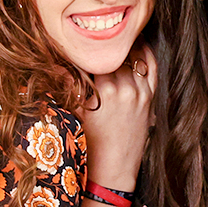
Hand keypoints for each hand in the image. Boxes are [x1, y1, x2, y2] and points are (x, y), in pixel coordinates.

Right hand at [80, 43, 155, 191]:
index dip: (85, 50)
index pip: (94, 59)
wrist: (113, 170)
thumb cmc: (91, 145)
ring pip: (133, 58)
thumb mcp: (75, 114)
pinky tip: (140, 43)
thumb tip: (56, 65)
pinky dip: (146, 54)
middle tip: (96, 40)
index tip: (79, 45)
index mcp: (103, 91)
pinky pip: (152, 69)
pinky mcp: (149, 98)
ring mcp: (139, 92)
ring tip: (116, 36)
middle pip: (114, 56)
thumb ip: (70, 86)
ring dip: (124, 48)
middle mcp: (124, 88)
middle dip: (104, 49)